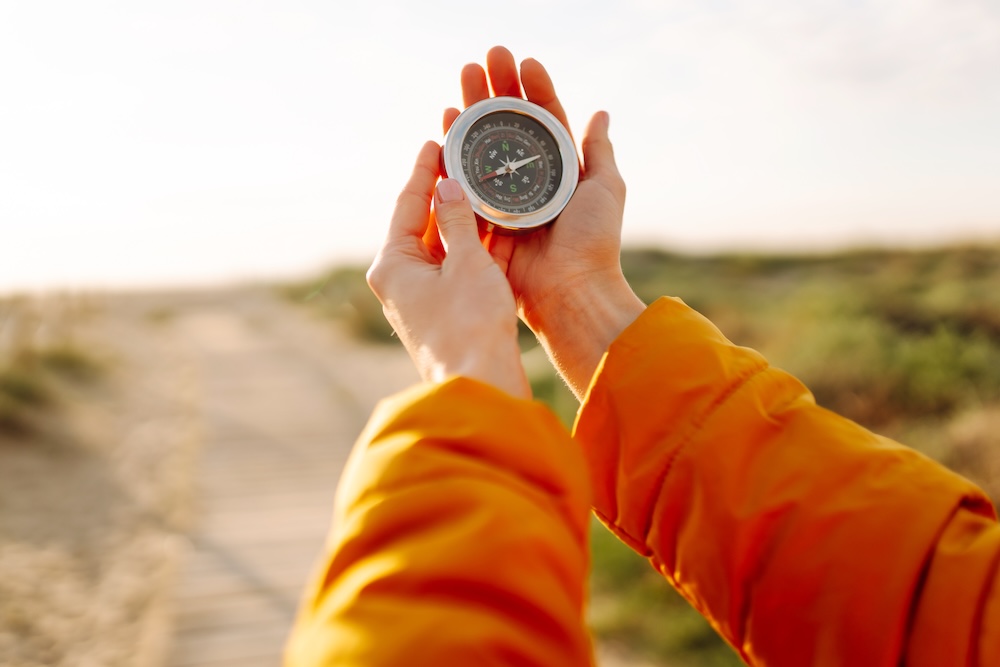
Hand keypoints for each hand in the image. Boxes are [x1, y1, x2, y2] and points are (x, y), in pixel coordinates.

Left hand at [367, 141, 529, 399]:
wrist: (481, 383)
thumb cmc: (470, 324)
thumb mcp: (467, 262)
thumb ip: (457, 220)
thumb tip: (448, 186)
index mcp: (392, 264)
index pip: (408, 204)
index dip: (424, 171)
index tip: (435, 141)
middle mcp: (400, 281)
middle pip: (424, 225)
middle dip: (447, 194)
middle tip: (464, 158)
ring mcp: (421, 298)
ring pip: (444, 247)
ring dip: (465, 220)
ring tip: (485, 186)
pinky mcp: (443, 313)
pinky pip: (457, 268)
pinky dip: (474, 248)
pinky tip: (495, 225)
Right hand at [444, 47, 644, 396]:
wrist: (569, 293)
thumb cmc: (594, 243)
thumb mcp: (606, 190)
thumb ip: (599, 152)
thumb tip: (601, 113)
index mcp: (560, 170)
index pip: (544, 119)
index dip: (532, 89)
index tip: (521, 62)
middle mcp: (530, 181)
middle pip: (507, 128)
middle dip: (493, 93)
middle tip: (479, 62)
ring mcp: (505, 200)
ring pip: (483, 149)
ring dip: (470, 115)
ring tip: (458, 84)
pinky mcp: (482, 221)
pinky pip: (464, 183)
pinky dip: (453, 155)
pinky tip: (444, 127)